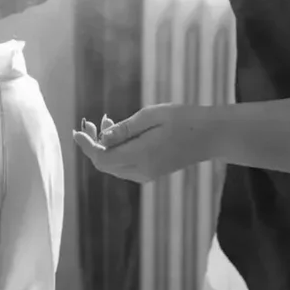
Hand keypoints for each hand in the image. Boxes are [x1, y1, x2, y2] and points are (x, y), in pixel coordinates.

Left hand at [72, 104, 214, 183]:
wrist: (212, 135)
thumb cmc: (185, 119)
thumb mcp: (152, 115)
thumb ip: (125, 128)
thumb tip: (102, 138)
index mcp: (141, 156)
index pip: (101, 158)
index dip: (86, 146)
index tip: (77, 130)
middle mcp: (142, 170)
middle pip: (105, 165)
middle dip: (93, 145)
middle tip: (91, 122)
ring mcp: (148, 174)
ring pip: (114, 166)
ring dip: (105, 148)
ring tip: (107, 123)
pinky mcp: (153, 172)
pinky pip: (126, 166)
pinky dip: (117, 152)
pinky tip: (121, 134)